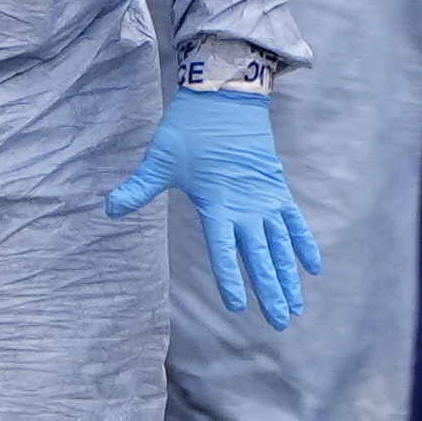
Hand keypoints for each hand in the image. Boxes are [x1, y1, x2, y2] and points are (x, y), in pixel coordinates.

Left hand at [106, 90, 322, 328]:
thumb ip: (138, 189)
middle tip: (280, 324)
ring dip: (289, 276)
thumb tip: (108, 209)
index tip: (238, 307)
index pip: (225, 250)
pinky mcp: (277, 187)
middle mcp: (246, 206)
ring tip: (296, 307)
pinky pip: (296, 222)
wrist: (224, 97)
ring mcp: (266, 198)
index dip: (230, 279)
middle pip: (261, 256)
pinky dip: (305, 244)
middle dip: (270, 291)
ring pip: (282, 245)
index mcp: (217, 203)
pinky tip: (313, 268)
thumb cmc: (189, 129)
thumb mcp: (160, 159)